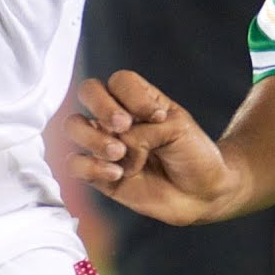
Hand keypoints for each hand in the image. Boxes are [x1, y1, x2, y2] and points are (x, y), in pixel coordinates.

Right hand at [68, 71, 242, 223]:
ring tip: (119, 153)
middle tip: (124, 125)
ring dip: (94, 137)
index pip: (119, 81)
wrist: (201, 193)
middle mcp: (117, 118)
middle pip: (88, 91)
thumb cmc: (192, 155)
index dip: (132, 95)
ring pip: (73, 126)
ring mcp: (105, 144)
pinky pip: (75, 164)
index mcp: (139, 100)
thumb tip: (118, 144)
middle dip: (102, 106)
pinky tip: (118, 174)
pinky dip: (91, 167)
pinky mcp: (99, 174)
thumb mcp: (178, 130)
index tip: (157, 117)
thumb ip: (144, 131)